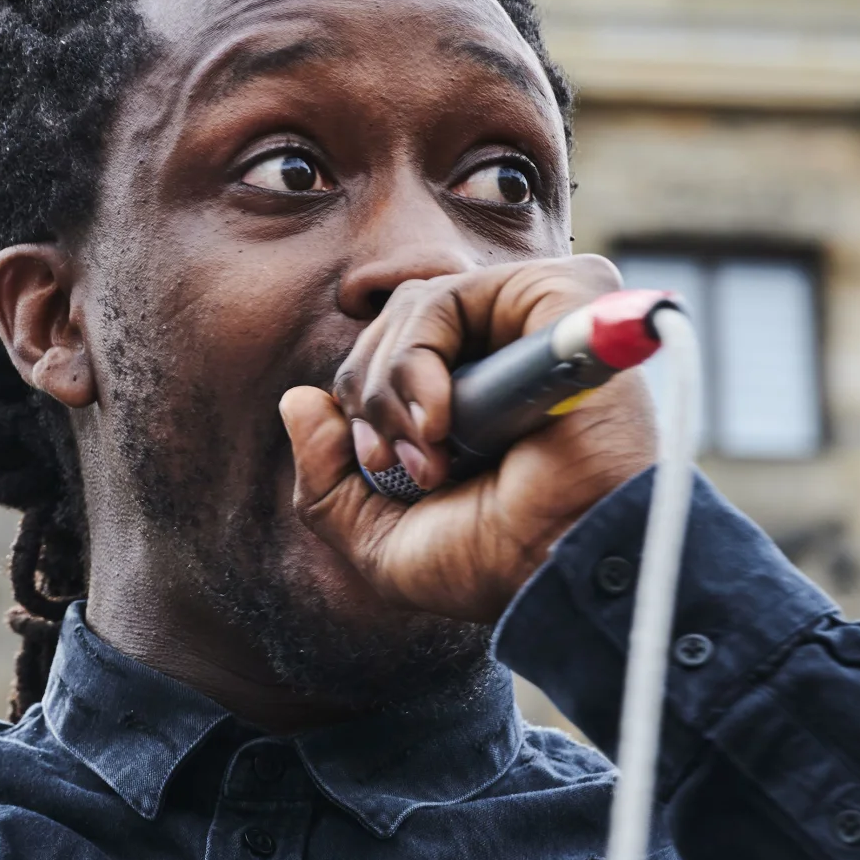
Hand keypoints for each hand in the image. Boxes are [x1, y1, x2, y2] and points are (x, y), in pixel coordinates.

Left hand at [277, 254, 663, 624]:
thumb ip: (326, 480)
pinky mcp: (562, 292)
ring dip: (392, 387)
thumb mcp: (382, 538)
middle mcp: (509, 343)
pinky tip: (441, 421)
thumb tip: (297, 401)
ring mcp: (535, 313)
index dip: (363, 405)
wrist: (561, 567)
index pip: (388, 354)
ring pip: (411, 306)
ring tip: (429, 450)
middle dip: (371, 400)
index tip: (381, 467)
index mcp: (476, 388)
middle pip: (392, 322)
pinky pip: (446, 297)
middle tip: (406, 466)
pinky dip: (419, 359)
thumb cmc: (496, 562)